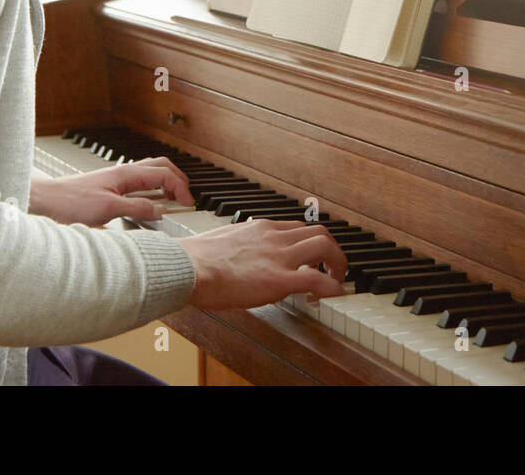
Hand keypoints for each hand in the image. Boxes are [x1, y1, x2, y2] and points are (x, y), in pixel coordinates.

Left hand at [31, 157, 192, 226]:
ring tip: (173, 199)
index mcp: (127, 174)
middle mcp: (124, 173)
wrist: (47, 202)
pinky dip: (153, 191)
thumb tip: (160, 210)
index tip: (187, 203)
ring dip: (166, 183)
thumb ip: (137, 208)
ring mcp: (118, 179)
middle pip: (161, 167)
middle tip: (186, 197)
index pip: (164, 174)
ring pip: (151, 173)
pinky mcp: (112, 188)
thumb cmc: (70, 202)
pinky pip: (140, 184)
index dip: (180, 188)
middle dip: (178, 180)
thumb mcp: (108, 209)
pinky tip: (150, 204)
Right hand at [179, 219, 347, 309]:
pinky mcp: (279, 279)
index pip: (297, 228)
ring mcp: (279, 256)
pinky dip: (333, 287)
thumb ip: (241, 246)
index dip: (309, 243)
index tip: (311, 258)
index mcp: (260, 228)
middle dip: (332, 250)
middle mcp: (274, 237)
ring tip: (336, 281)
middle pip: (319, 232)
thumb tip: (241, 258)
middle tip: (333, 268)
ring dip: (337, 264)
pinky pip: (318, 279)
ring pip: (325, 246)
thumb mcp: (224, 242)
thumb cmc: (196, 260)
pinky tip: (335, 296)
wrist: (187, 267)